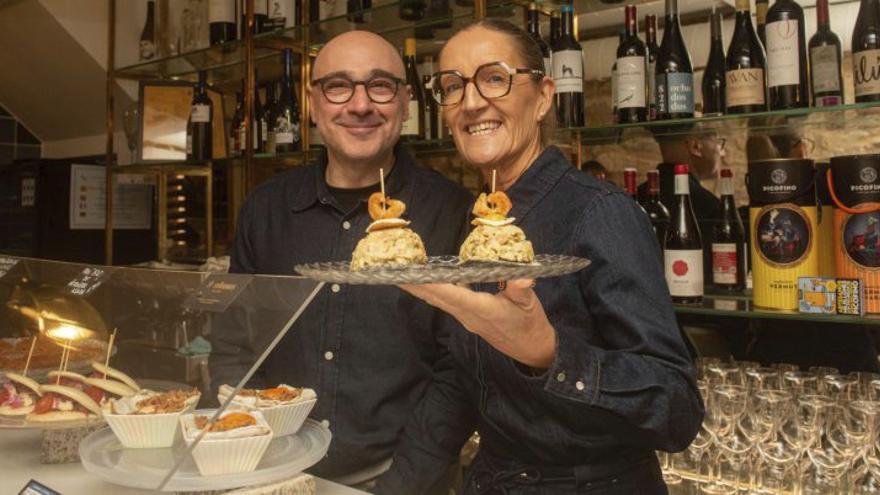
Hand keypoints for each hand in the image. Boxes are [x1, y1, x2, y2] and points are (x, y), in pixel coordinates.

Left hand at [399, 279, 555, 368]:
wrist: (531, 350)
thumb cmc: (530, 325)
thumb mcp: (530, 306)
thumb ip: (522, 290)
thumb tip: (524, 275)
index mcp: (480, 310)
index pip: (450, 294)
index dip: (429, 283)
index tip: (408, 274)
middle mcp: (467, 314)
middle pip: (435, 297)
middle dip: (413, 283)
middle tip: (390, 269)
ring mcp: (466, 317)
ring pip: (437, 299)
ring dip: (419, 286)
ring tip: (401, 271)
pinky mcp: (468, 316)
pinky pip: (447, 300)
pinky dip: (435, 288)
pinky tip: (427, 278)